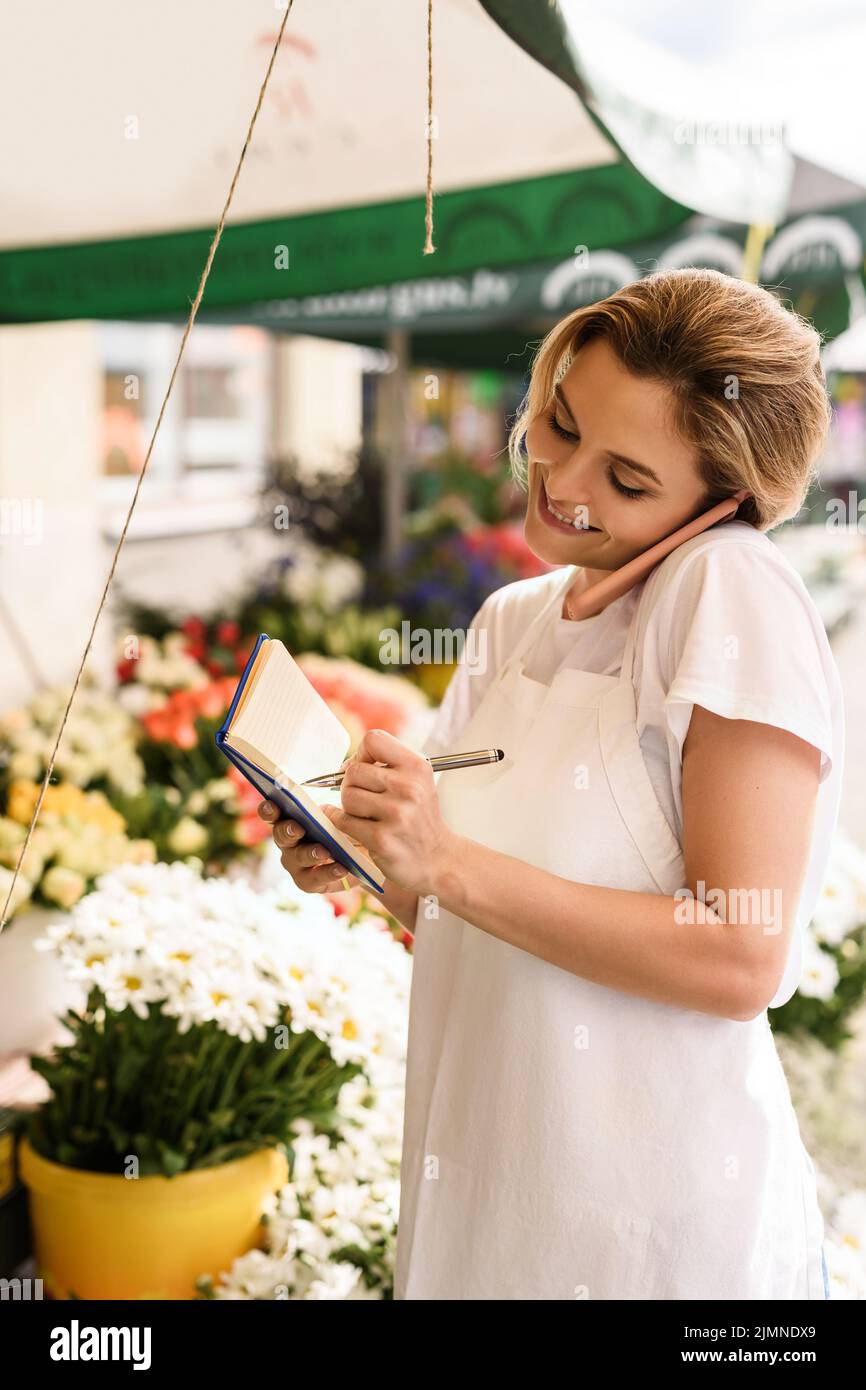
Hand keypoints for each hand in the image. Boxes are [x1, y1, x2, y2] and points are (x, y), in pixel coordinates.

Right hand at [257, 800, 360, 894]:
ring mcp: (295, 863)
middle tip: (298, 829)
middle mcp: (287, 843)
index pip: (272, 814)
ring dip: (310, 854)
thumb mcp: (339, 817)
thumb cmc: (344, 830)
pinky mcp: (307, 882)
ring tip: (324, 852)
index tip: (272, 806)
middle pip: (280, 836)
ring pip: (297, 857)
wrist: (359, 856)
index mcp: (289, 820)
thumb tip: (322, 812)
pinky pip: (314, 878)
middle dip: (288, 831)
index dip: (268, 810)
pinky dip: (328, 872)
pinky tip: (341, 868)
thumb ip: (329, 813)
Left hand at [324, 727, 457, 896]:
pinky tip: (354, 825)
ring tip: (366, 815)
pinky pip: (344, 821)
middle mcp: (409, 788)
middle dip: (350, 784)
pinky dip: (341, 822)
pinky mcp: (382, 839)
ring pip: (347, 796)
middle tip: (362, 797)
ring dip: (349, 807)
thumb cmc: (421, 818)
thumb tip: (345, 765)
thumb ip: (387, 765)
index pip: (373, 739)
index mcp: (417, 767)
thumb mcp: (417, 782)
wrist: (438, 859)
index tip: (363, 769)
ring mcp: (396, 814)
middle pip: (353, 771)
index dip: (360, 754)